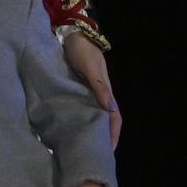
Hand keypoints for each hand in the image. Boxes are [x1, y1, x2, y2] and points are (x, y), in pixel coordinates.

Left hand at [63, 32, 121, 147]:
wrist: (72, 33)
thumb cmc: (82, 50)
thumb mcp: (89, 68)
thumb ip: (99, 86)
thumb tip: (110, 109)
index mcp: (106, 91)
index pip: (114, 117)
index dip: (113, 134)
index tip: (109, 151)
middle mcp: (100, 93)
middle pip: (106, 119)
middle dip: (103, 136)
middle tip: (95, 153)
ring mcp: (89, 91)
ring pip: (94, 114)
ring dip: (93, 128)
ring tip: (85, 144)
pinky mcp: (78, 87)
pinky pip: (82, 106)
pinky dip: (82, 117)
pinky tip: (72, 125)